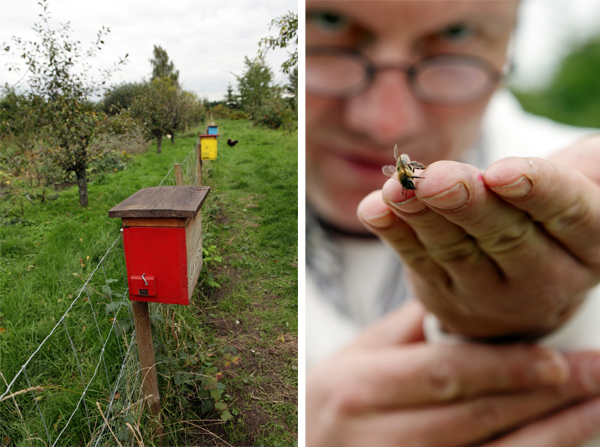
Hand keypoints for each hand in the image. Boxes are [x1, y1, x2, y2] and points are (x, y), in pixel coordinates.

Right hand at [306, 301, 599, 446]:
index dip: (503, 368)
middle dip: (542, 396)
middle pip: (473, 415)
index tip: (557, 357)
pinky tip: (561, 438)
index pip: (442, 373)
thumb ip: (409, 327)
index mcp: (357, 386)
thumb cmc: (335, 399)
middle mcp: (374, 434)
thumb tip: (469, 294)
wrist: (306, 443)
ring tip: (595, 407)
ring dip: (551, 434)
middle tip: (594, 371)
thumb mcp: (356, 357)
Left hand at [357, 136, 599, 337]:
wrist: (520, 281)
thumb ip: (579, 168)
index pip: (569, 214)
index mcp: (589, 245)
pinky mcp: (444, 295)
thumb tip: (573, 155)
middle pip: (504, 235)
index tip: (503, 172)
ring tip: (399, 188)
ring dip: (422, 216)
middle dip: (467, 204)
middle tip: (438, 180)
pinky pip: (416, 261)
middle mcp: (544, 278)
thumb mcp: (580, 190)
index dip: (538, 192)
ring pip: (454, 250)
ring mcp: (489, 294)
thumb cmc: (550, 215)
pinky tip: (374, 209)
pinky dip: (394, 233)